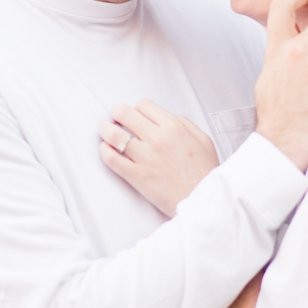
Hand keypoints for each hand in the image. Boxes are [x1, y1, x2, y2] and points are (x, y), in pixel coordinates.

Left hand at [99, 100, 218, 216]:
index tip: (135, 116)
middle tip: (116, 120)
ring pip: (113, 134)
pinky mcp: (136, 175)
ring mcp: (146, 157)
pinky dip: (104, 151)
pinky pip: (111, 158)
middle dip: (117, 114)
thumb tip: (167, 117)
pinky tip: (107, 150)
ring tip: (107, 133)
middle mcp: (158, 139)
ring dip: (106, 130)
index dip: (137, 109)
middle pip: (124, 113)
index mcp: (174, 127)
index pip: (143, 105)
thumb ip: (185, 124)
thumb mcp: (203, 140)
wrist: (202, 202)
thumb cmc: (203, 173)